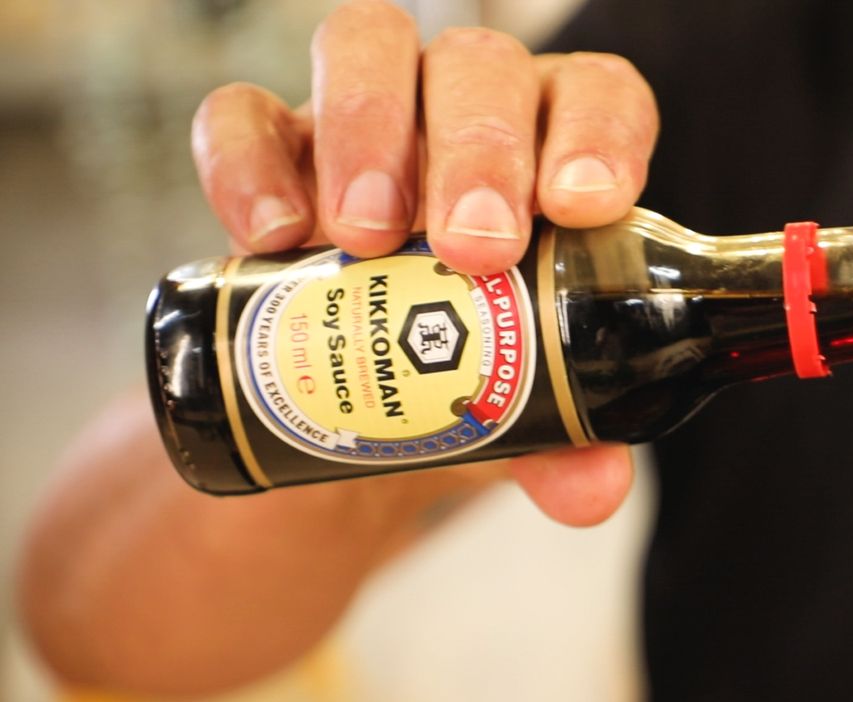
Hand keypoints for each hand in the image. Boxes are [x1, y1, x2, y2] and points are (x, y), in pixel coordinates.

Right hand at [21, 2, 656, 698]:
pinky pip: (243, 114)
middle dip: (478, 152)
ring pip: (369, 48)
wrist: (367, 394)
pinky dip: (248, 164)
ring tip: (365, 238)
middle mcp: (472, 112)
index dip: (598, 136)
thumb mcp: (524, 407)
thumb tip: (591, 491)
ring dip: (369, 132)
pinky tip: (268, 240)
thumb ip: (566, 442)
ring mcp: (370, 117)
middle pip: (480, 71)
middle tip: (473, 247)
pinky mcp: (272, 147)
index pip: (597, 99)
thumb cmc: (478, 368)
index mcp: (561, 150)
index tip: (584, 206)